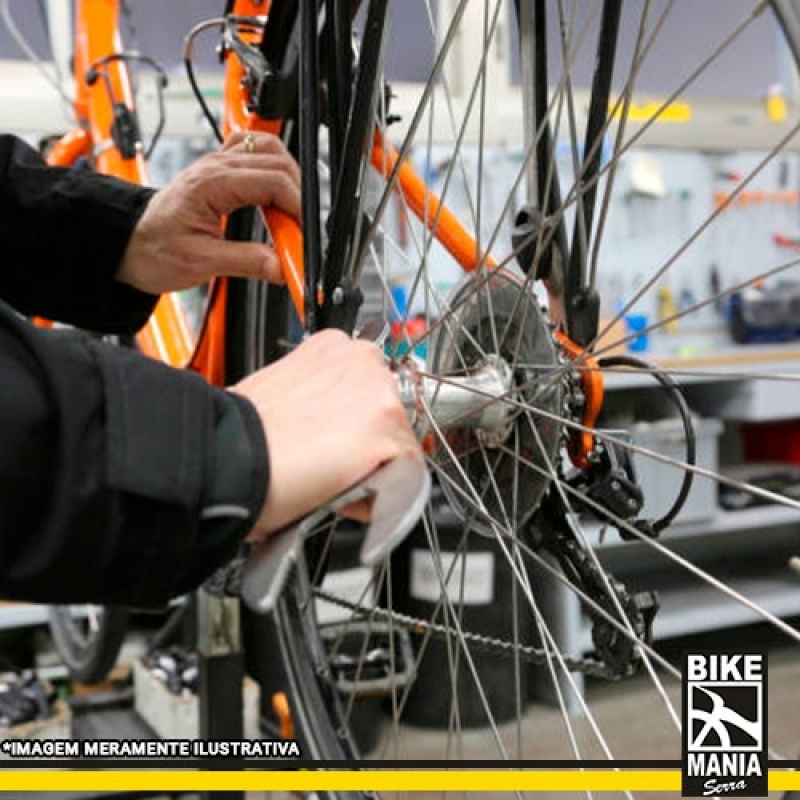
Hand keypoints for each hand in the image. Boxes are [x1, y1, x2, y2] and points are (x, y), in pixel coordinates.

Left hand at [117, 132, 300, 294]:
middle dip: (299, 198)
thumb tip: (282, 267)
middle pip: (279, 164)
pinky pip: (256, 152)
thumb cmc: (153, 250)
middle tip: (298, 233)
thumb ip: (247, 262)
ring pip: (271, 151)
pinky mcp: (221, 170)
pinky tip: (275, 195)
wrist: (130, 245)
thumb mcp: (201, 263)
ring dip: (289, 179)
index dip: (298, 208)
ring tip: (289, 215)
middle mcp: (217, 166)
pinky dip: (274, 169)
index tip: (303, 236)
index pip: (274, 181)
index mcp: (212, 183)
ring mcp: (219, 164)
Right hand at [231, 329, 421, 536]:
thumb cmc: (242, 433)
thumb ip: (317, 395)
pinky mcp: (388, 433)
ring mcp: (379, 394)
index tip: (336, 437)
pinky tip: (345, 494)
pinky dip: (382, 491)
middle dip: (368, 441)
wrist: (229, 458)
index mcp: (333, 345)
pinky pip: (403, 471)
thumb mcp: (281, 389)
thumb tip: (329, 422)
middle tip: (332, 461)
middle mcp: (362, 359)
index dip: (352, 419)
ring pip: (399, 441)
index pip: (367, 385)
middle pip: (388, 410)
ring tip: (334, 479)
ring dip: (375, 466)